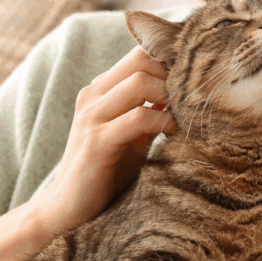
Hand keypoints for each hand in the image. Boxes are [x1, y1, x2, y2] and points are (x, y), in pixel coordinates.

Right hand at [40, 45, 177, 231]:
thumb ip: (151, 109)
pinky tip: (172, 133)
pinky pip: (139, 117)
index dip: (169, 60)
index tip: (191, 83)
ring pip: (140, 82)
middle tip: (189, 100)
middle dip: (172, 76)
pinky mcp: (96, 141)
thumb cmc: (107, 170)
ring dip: (170, 97)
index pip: (139, 53)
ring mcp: (91, 116)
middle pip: (141, 59)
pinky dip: (162, 121)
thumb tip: (187, 92)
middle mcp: (93, 95)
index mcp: (100, 89)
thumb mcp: (133, 133)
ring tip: (182, 118)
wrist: (69, 207)